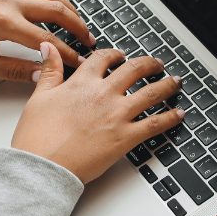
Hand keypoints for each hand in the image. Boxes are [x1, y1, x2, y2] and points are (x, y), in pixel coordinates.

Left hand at [0, 0, 94, 81]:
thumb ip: (16, 69)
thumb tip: (43, 74)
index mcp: (4, 23)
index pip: (46, 41)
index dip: (67, 53)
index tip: (80, 62)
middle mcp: (10, 3)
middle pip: (56, 11)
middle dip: (77, 27)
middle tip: (90, 40)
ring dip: (69, 9)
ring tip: (81, 24)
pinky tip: (61, 7)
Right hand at [12, 43, 184, 182]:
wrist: (44, 166)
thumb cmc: (38, 138)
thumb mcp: (39, 97)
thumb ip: (50, 70)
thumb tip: (49, 49)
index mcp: (82, 83)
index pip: (103, 58)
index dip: (114, 54)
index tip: (120, 55)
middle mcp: (103, 94)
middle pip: (134, 70)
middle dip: (149, 64)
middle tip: (157, 65)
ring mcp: (117, 115)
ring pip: (151, 93)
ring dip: (167, 85)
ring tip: (175, 82)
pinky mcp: (126, 138)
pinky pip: (156, 124)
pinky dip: (170, 118)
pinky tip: (178, 114)